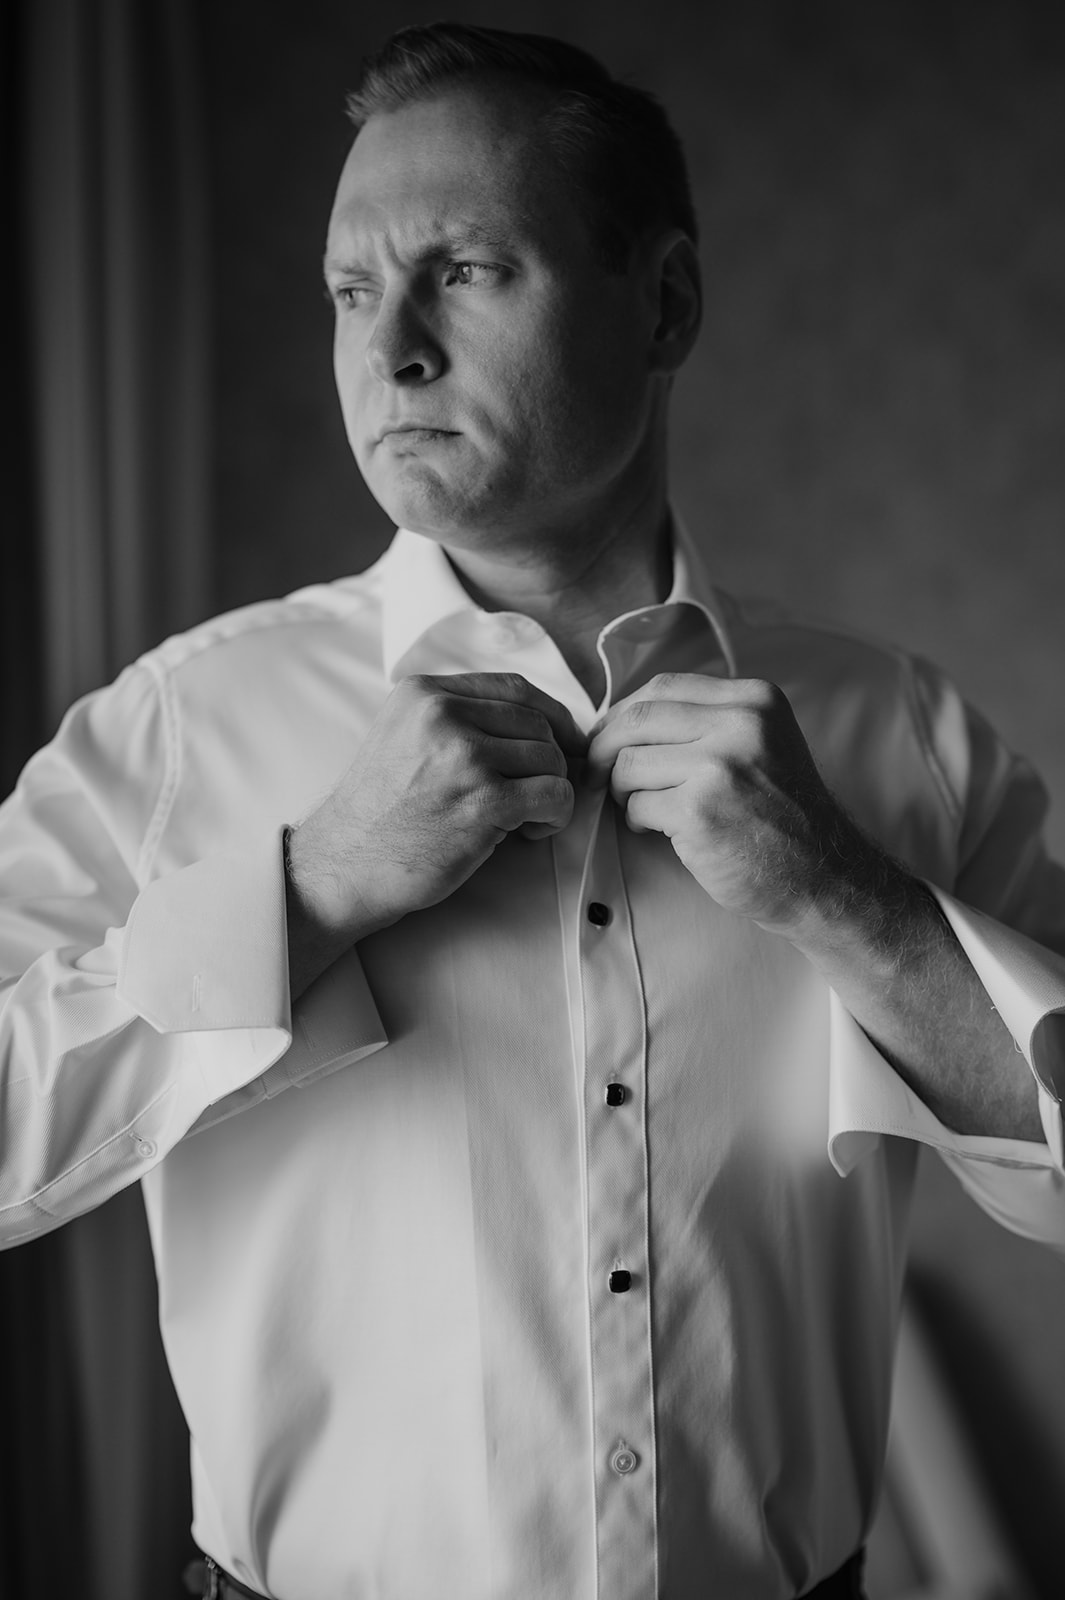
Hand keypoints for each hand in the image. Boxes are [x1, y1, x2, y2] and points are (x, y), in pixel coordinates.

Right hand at [288, 672, 582, 946]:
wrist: (344, 865)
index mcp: (424, 694)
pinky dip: (556, 815)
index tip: (562, 740)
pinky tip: (530, 831)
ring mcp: (463, 756)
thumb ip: (455, 719)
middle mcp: (443, 715)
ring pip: (550, 757)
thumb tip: (536, 721)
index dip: (550, 715)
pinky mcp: (483, 800)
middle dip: (552, 759)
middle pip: (537, 722)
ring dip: (552, 790)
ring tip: (525, 817)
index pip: (514, 687)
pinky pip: (555, 794)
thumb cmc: (379, 813)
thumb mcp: (404, 737)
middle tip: (539, 792)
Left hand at [586, 673, 864, 936]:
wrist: (822, 877)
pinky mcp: (699, 812)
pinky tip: (658, 830)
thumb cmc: (782, 817)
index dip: (624, 713)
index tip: (609, 737)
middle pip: (638, 718)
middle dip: (604, 748)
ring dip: (620, 789)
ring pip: (629, 763)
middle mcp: (741, 725)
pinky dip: (636, 819)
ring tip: (640, 806)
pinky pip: (636, 804)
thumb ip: (709, 720)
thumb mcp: (763, 744)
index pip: (664, 687)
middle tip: (596, 774)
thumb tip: (624, 718)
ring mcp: (720, 767)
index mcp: (755, 700)